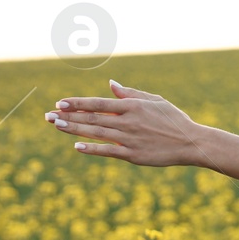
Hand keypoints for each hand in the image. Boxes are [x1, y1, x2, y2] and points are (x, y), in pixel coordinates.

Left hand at [44, 80, 206, 167]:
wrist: (192, 143)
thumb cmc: (174, 120)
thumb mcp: (155, 101)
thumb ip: (131, 93)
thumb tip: (111, 84)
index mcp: (132, 106)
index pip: (98, 103)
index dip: (77, 103)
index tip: (59, 103)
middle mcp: (128, 121)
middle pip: (91, 118)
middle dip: (67, 117)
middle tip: (47, 116)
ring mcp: (130, 139)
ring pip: (95, 133)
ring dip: (73, 130)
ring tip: (55, 126)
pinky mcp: (134, 155)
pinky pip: (108, 151)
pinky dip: (92, 148)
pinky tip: (77, 146)